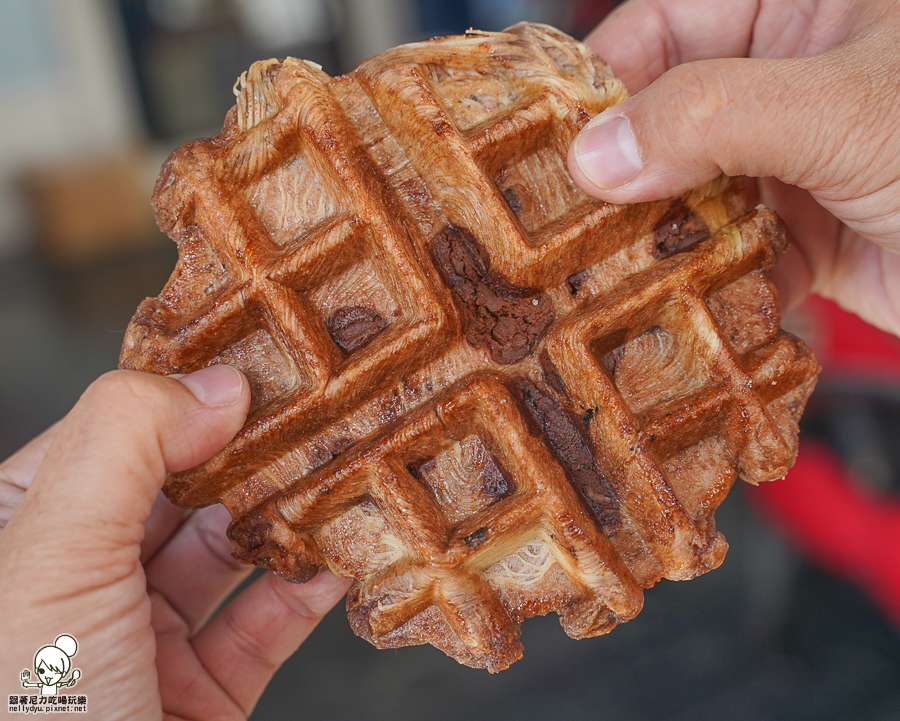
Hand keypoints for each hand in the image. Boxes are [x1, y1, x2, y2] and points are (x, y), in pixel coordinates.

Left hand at [0, 368, 349, 719]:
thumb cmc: (21, 714)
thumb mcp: (49, 560)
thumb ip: (126, 446)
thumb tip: (219, 383)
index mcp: (19, 532)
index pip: (113, 430)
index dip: (186, 388)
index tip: (265, 351)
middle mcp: (80, 579)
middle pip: (185, 484)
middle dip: (256, 447)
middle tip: (328, 400)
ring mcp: (143, 638)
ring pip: (233, 549)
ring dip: (293, 509)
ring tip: (351, 462)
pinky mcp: (202, 692)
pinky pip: (266, 621)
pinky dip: (309, 584)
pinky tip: (346, 548)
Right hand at [567, 0, 899, 336]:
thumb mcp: (842, 111)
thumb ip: (713, 118)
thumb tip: (597, 153)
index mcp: (802, 10)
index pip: (666, 24)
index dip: (602, 79)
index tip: (550, 142)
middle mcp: (788, 83)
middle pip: (665, 119)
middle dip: (619, 174)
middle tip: (561, 221)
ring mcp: (796, 163)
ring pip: (690, 195)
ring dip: (657, 240)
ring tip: (605, 274)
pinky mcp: (808, 237)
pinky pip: (732, 259)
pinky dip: (709, 287)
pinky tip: (685, 308)